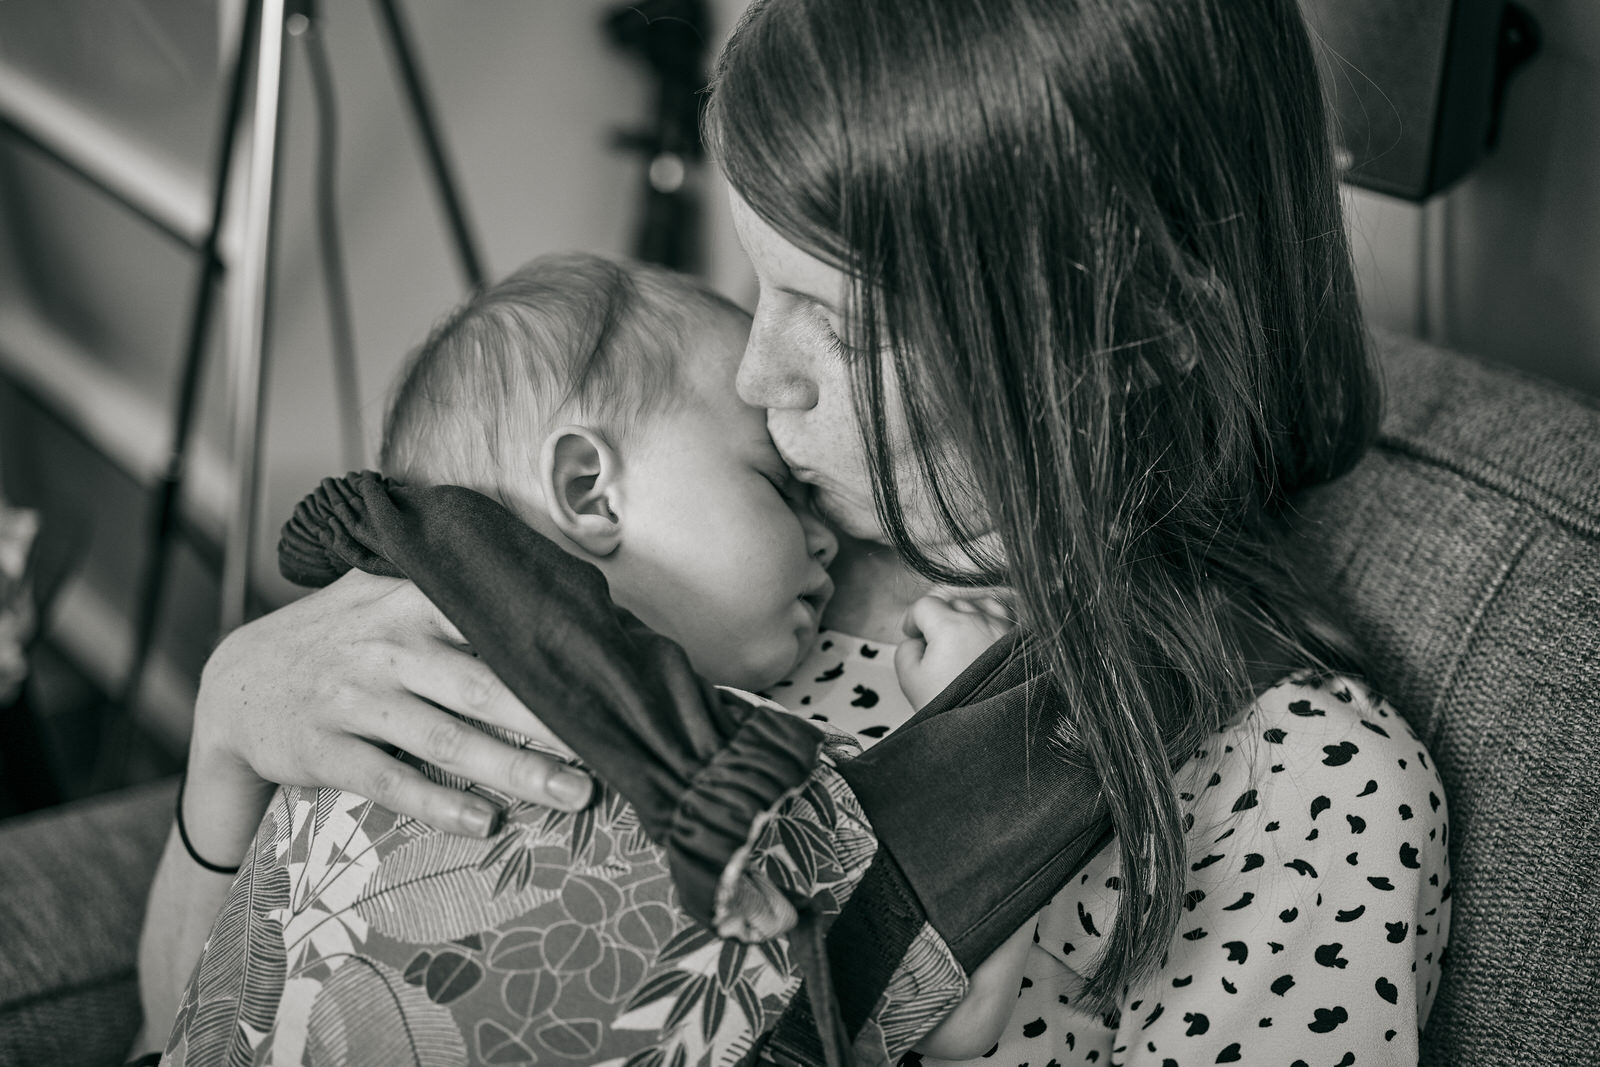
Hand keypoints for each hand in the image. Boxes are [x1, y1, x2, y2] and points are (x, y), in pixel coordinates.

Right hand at [188, 568, 592, 851]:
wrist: (237, 685)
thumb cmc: (342, 638)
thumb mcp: (385, 593)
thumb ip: (452, 591)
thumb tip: (556, 592)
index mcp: (411, 601)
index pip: (495, 623)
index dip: (553, 655)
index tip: (607, 682)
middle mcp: (386, 646)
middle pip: (486, 687)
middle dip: (553, 724)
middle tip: (612, 752)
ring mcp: (352, 699)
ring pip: (446, 740)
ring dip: (515, 771)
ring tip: (574, 794)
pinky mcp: (324, 750)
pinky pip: (391, 783)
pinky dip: (440, 806)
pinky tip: (485, 825)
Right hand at [894, 593, 1013, 709]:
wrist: (989, 733)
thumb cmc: (953, 708)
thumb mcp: (910, 679)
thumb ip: (906, 648)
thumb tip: (917, 639)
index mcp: (951, 626)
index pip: (925, 605)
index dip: (912, 619)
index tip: (911, 633)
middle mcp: (981, 621)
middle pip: (952, 603)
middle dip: (939, 619)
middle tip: (933, 645)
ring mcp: (1004, 629)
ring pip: (980, 605)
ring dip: (967, 617)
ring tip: (961, 641)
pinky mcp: (1021, 642)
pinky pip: (1005, 617)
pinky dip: (992, 622)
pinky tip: (984, 641)